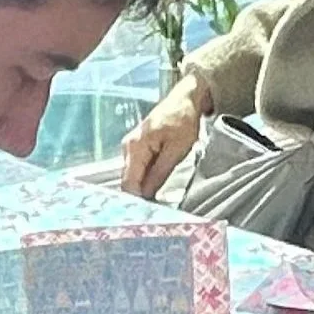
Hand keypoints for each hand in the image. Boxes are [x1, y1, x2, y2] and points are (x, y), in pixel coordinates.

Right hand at [120, 78, 205, 199]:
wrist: (184, 100)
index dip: (136, 200)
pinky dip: (146, 178)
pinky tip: (156, 183)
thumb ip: (160, 173)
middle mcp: (128, 147)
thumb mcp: (176, 150)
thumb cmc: (182, 120)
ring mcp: (131, 147)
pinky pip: (138, 169)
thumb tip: (147, 195)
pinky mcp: (137, 148)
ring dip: (144, 188)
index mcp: (135, 147)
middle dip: (140, 196)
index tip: (147, 212)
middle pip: (128, 181)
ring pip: (133, 176)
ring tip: (158, 197)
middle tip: (156, 209)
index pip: (128, 183)